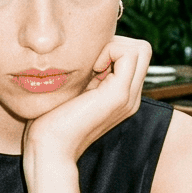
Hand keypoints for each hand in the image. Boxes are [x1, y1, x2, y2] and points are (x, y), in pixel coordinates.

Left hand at [23, 36, 151, 165]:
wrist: (49, 148)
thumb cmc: (50, 120)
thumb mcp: (74, 89)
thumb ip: (86, 73)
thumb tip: (86, 47)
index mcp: (122, 95)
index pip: (133, 55)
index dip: (111, 48)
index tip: (87, 64)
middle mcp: (131, 96)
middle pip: (142, 49)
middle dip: (115, 44)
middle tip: (91, 62)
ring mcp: (128, 96)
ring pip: (140, 48)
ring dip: (113, 46)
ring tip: (91, 66)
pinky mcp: (119, 95)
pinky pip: (129, 54)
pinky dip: (110, 50)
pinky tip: (90, 68)